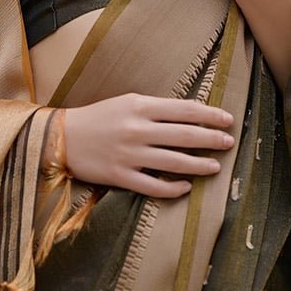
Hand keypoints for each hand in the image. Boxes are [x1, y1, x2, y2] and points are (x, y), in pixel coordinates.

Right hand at [63, 93, 233, 198]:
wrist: (61, 138)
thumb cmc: (99, 117)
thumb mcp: (127, 102)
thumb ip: (156, 108)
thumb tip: (191, 113)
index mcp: (140, 106)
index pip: (185, 110)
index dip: (210, 115)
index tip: (228, 120)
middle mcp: (138, 129)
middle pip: (185, 135)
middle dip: (212, 139)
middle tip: (229, 142)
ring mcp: (130, 154)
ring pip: (174, 162)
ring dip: (199, 165)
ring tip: (215, 167)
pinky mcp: (120, 176)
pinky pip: (154, 186)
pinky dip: (173, 188)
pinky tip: (186, 187)